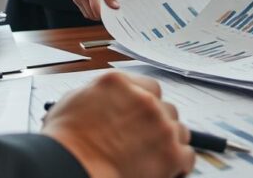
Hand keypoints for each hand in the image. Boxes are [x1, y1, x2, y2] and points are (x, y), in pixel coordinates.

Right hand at [42, 72, 194, 177]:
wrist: (73, 166)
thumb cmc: (65, 142)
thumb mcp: (72, 102)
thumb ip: (94, 96)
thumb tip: (98, 102)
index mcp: (120, 83)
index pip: (149, 87)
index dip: (147, 104)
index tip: (143, 116)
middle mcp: (144, 100)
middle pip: (166, 109)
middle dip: (158, 124)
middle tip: (144, 140)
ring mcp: (161, 126)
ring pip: (179, 130)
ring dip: (169, 142)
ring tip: (153, 156)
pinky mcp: (171, 153)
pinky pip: (187, 155)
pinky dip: (179, 164)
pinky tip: (167, 169)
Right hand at [64, 0, 118, 20]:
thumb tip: (115, 5)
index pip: (95, 6)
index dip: (103, 13)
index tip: (110, 11)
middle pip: (92, 13)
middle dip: (101, 14)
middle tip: (106, 8)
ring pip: (88, 15)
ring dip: (96, 14)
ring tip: (100, 6)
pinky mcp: (75, 2)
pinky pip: (84, 13)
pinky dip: (91, 12)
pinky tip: (94, 5)